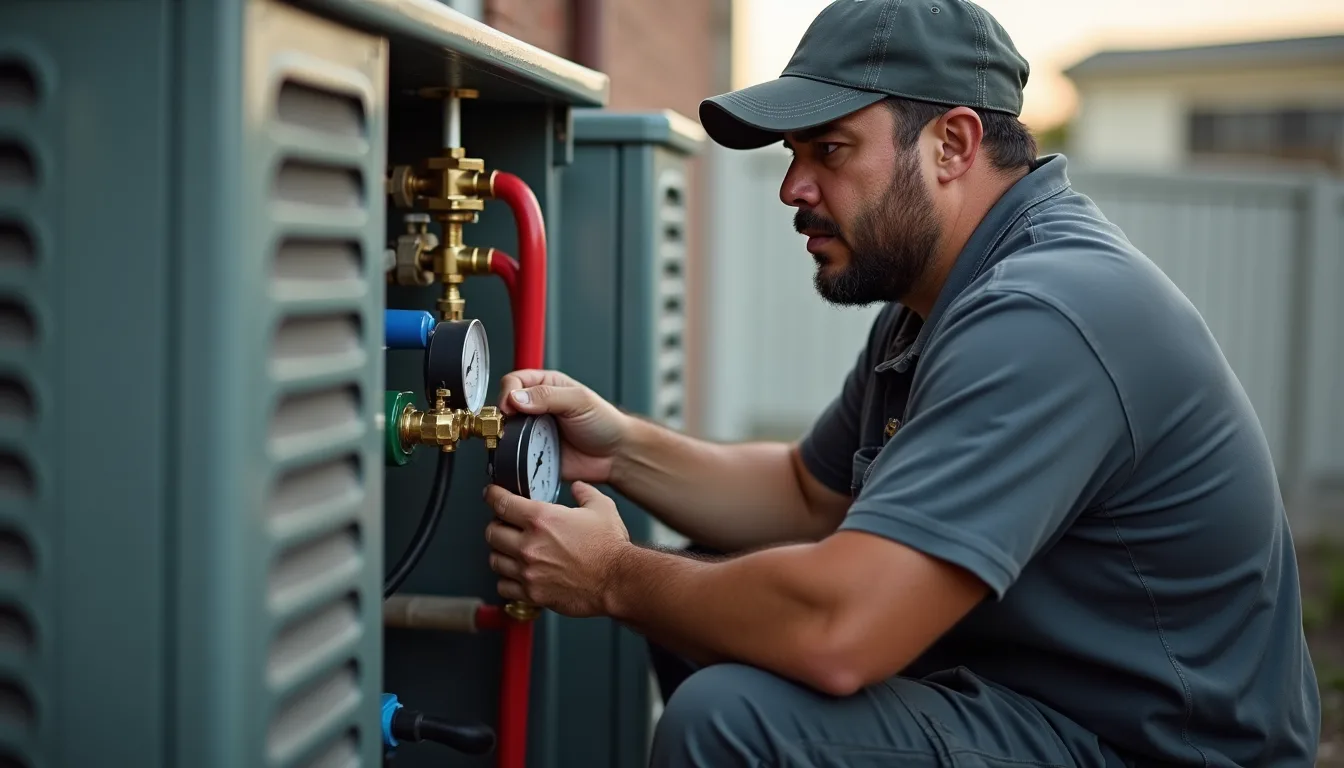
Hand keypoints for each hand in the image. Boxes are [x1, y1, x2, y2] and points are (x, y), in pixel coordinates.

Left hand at [483, 481, 630, 617]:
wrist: (618, 581)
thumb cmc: (610, 548)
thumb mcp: (602, 508)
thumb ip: (585, 493)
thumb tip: (578, 487)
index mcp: (541, 519)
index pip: (501, 503)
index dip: (493, 495)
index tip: (492, 495)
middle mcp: (529, 545)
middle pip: (492, 532)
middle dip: (497, 525)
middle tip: (505, 525)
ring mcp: (528, 571)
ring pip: (495, 560)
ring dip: (501, 553)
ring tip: (510, 551)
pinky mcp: (532, 593)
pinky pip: (504, 586)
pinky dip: (507, 580)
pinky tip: (517, 575)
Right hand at [497, 369, 630, 484]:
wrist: (615, 456)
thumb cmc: (604, 423)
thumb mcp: (579, 401)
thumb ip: (548, 396)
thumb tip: (517, 397)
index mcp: (546, 387)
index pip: (514, 382)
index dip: (508, 392)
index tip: (510, 406)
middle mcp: (536, 408)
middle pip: (504, 407)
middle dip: (501, 417)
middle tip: (507, 426)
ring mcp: (533, 432)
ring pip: (506, 432)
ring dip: (505, 437)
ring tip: (512, 443)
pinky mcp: (533, 454)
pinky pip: (514, 455)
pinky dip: (511, 457)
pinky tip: (518, 457)